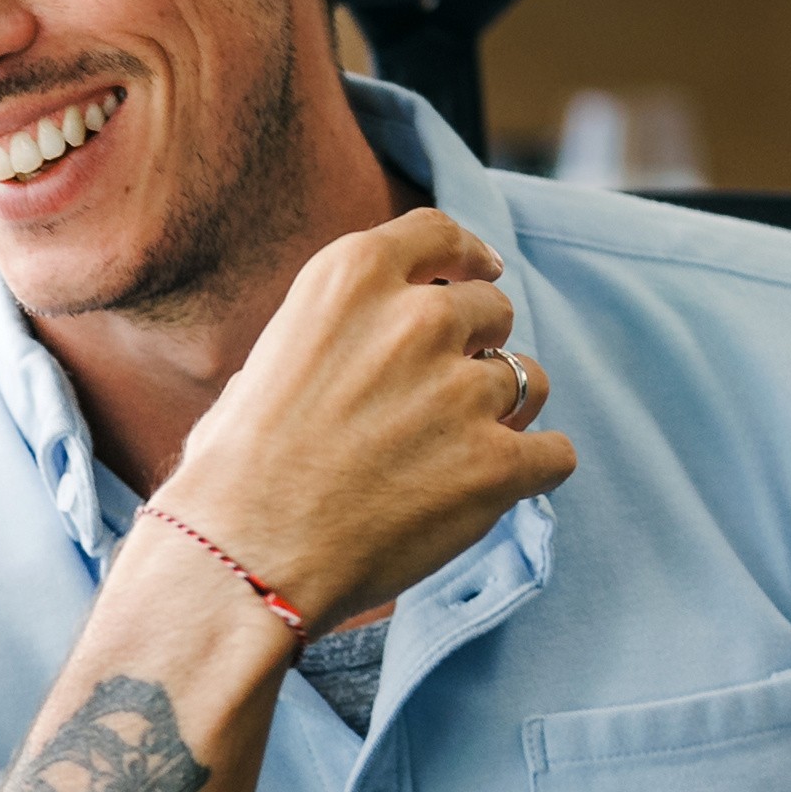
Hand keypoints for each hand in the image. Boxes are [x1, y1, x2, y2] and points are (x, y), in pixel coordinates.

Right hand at [150, 207, 573, 627]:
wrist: (244, 557)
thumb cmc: (235, 471)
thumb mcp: (269, 360)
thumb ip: (338, 334)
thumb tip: (371, 349)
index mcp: (351, 279)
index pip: (440, 234)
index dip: (468, 256)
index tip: (480, 272)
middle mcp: (416, 319)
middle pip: (491, 307)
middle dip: (476, 345)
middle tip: (441, 394)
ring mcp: (462, 390)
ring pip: (527, 377)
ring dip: (502, 408)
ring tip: (454, 451)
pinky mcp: (497, 463)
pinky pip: (555, 451)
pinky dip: (533, 469)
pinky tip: (494, 488)